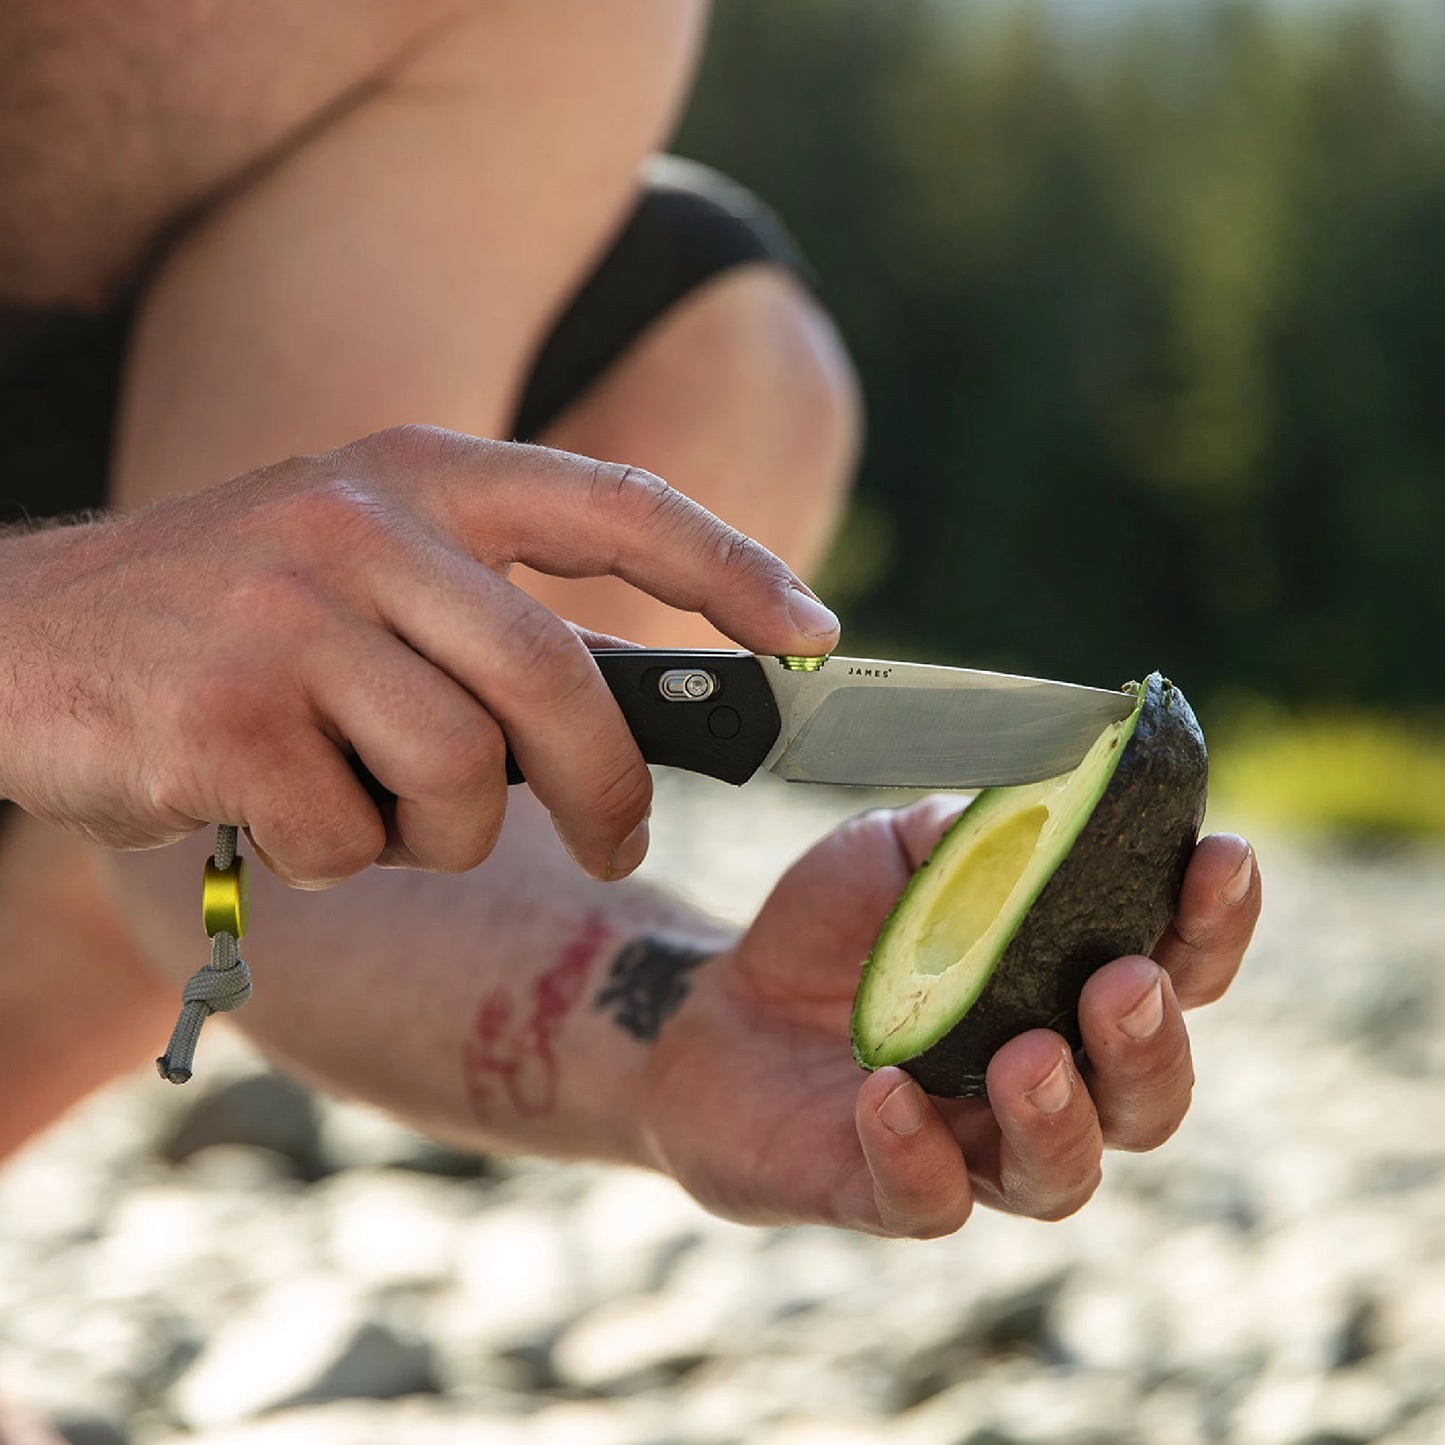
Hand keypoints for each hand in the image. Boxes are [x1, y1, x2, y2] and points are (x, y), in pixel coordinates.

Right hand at [0, 426, 837, 884]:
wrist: (16, 639)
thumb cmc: (226, 625)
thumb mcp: (366, 579)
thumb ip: (495, 624)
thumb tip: (649, 715)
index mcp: (417, 472)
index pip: (616, 506)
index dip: (733, 570)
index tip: (816, 634)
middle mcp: (363, 522)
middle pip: (560, 682)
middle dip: (609, 789)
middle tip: (615, 839)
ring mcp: (291, 613)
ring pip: (463, 779)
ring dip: (437, 831)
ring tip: (364, 805)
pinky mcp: (231, 715)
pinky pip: (356, 839)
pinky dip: (335, 859)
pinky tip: (270, 812)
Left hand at [640, 799, 1258, 1235]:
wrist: (716, 1005)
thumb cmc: (830, 928)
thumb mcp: (894, 851)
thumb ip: (973, 832)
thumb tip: (1044, 793)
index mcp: (1065, 989)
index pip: (1176, 969)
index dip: (1214, 922)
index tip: (1220, 855)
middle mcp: (1046, 1083)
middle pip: (1148, 1097)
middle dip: (1153, 1042)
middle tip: (1124, 982)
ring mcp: (970, 1148)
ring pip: (1061, 1174)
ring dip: (1060, 1117)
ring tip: (1030, 1056)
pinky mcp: (886, 1190)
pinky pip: (925, 1199)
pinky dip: (917, 1152)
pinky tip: (888, 1092)